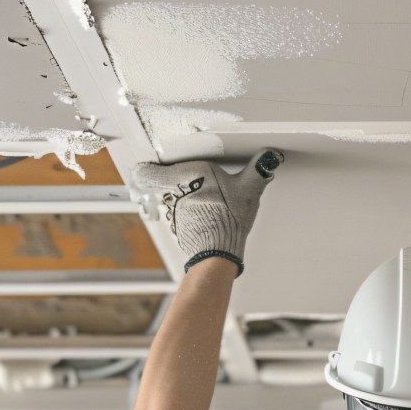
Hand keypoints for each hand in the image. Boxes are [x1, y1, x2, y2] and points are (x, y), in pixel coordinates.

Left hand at [129, 148, 283, 275]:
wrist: (219, 252)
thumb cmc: (229, 218)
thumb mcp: (248, 189)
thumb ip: (257, 170)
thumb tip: (269, 157)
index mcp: (187, 174)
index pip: (149, 172)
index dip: (144, 171)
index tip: (141, 169)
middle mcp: (174, 191)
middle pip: (164, 184)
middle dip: (173, 183)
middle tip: (189, 184)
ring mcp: (174, 211)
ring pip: (172, 200)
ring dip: (182, 201)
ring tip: (204, 204)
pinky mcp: (178, 227)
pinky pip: (180, 215)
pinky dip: (189, 216)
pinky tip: (205, 218)